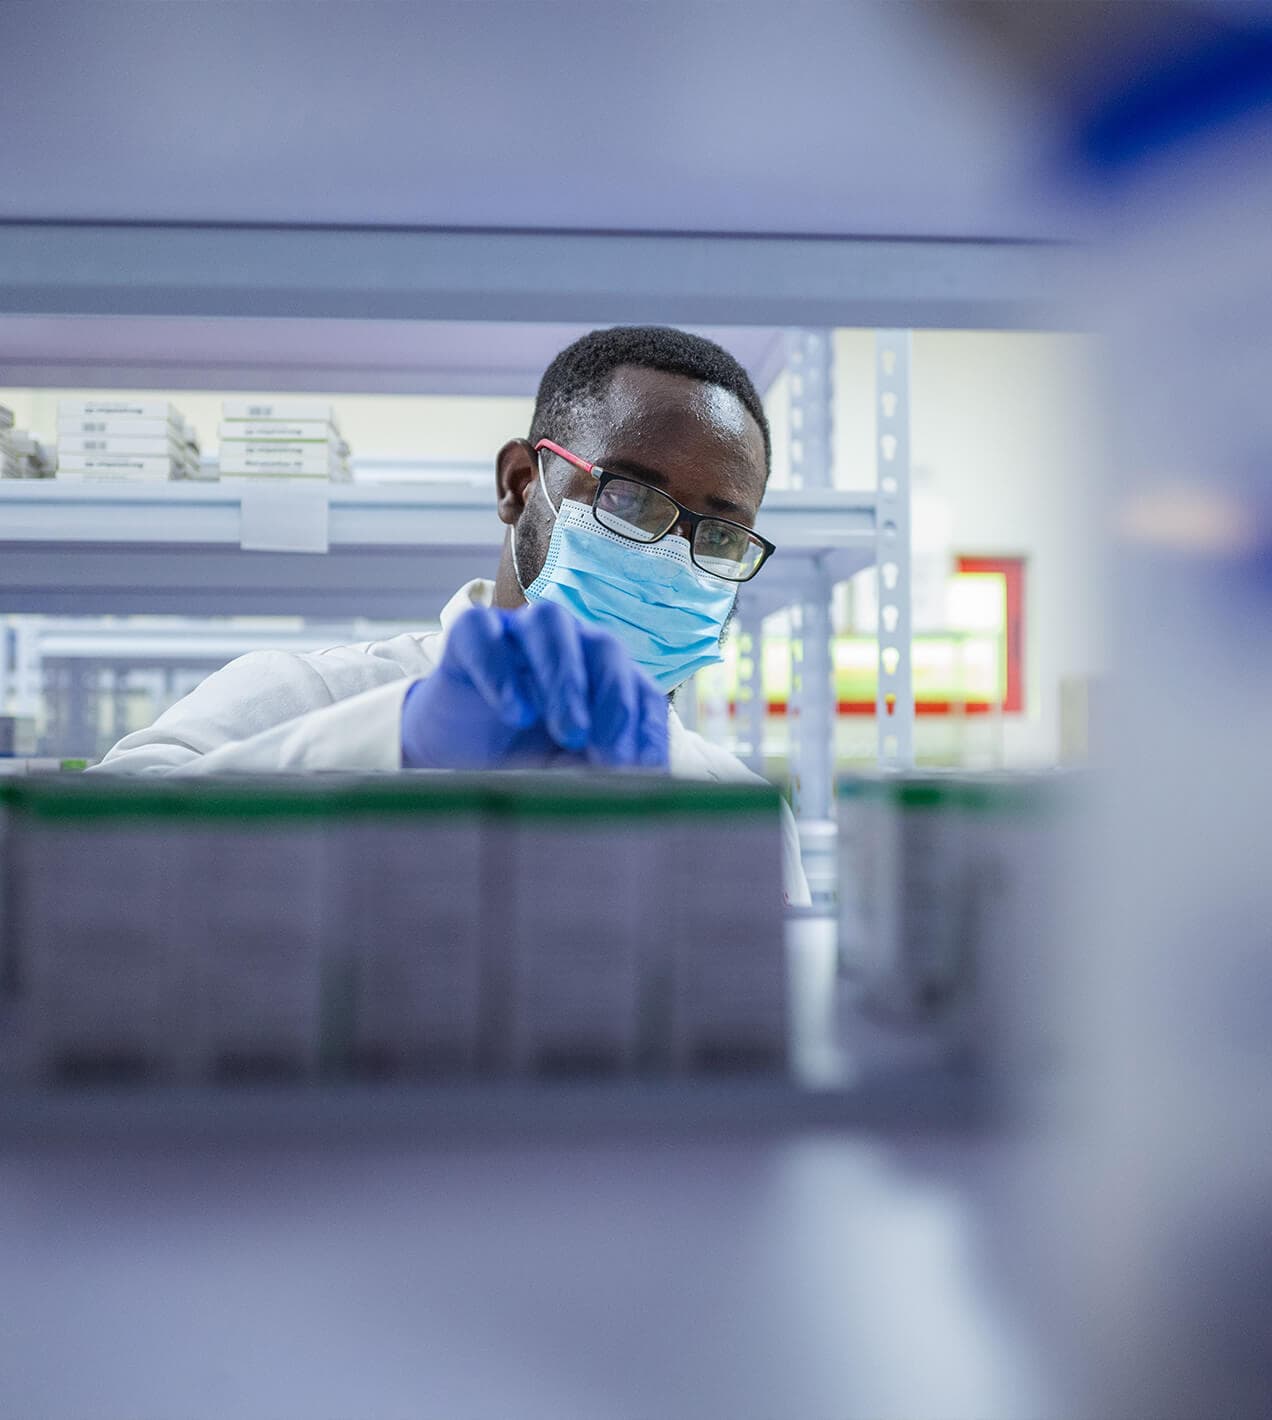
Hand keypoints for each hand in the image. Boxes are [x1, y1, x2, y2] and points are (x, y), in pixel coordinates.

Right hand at [401, 602, 668, 770]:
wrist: (449, 759)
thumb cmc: (517, 762)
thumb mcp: (564, 773)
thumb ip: (597, 771)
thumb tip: (634, 780)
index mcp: (603, 678)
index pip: (640, 690)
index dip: (644, 726)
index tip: (643, 770)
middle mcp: (568, 645)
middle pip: (605, 649)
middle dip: (614, 702)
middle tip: (610, 756)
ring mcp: (517, 633)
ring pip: (551, 625)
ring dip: (566, 678)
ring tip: (570, 732)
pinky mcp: (469, 635)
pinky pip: (484, 633)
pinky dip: (502, 671)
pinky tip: (516, 713)